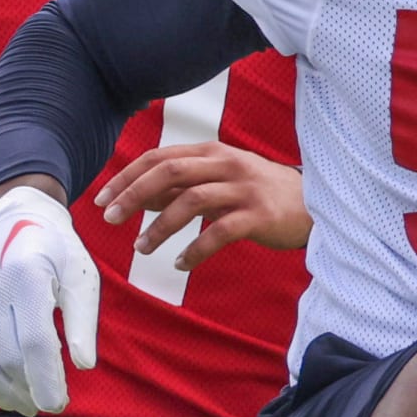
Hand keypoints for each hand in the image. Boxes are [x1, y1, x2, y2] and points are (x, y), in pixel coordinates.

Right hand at [0, 186, 97, 414]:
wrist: (13, 216)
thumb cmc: (57, 249)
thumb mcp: (81, 276)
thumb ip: (83, 320)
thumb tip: (84, 366)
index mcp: (26, 274)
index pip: (33, 342)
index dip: (45, 378)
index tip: (59, 403)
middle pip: (5, 357)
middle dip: (27, 389)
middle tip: (48, 404)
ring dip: (2, 391)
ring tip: (27, 402)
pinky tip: (4, 387)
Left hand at [95, 142, 310, 269]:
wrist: (313, 204)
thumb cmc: (261, 192)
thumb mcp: (222, 180)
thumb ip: (184, 185)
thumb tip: (140, 196)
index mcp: (215, 152)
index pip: (162, 156)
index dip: (128, 176)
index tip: (102, 199)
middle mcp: (228, 164)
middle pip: (171, 171)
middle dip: (135, 194)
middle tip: (111, 219)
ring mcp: (244, 189)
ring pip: (191, 200)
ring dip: (159, 226)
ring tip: (141, 248)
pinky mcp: (258, 215)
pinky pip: (219, 232)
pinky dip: (194, 250)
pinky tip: (180, 264)